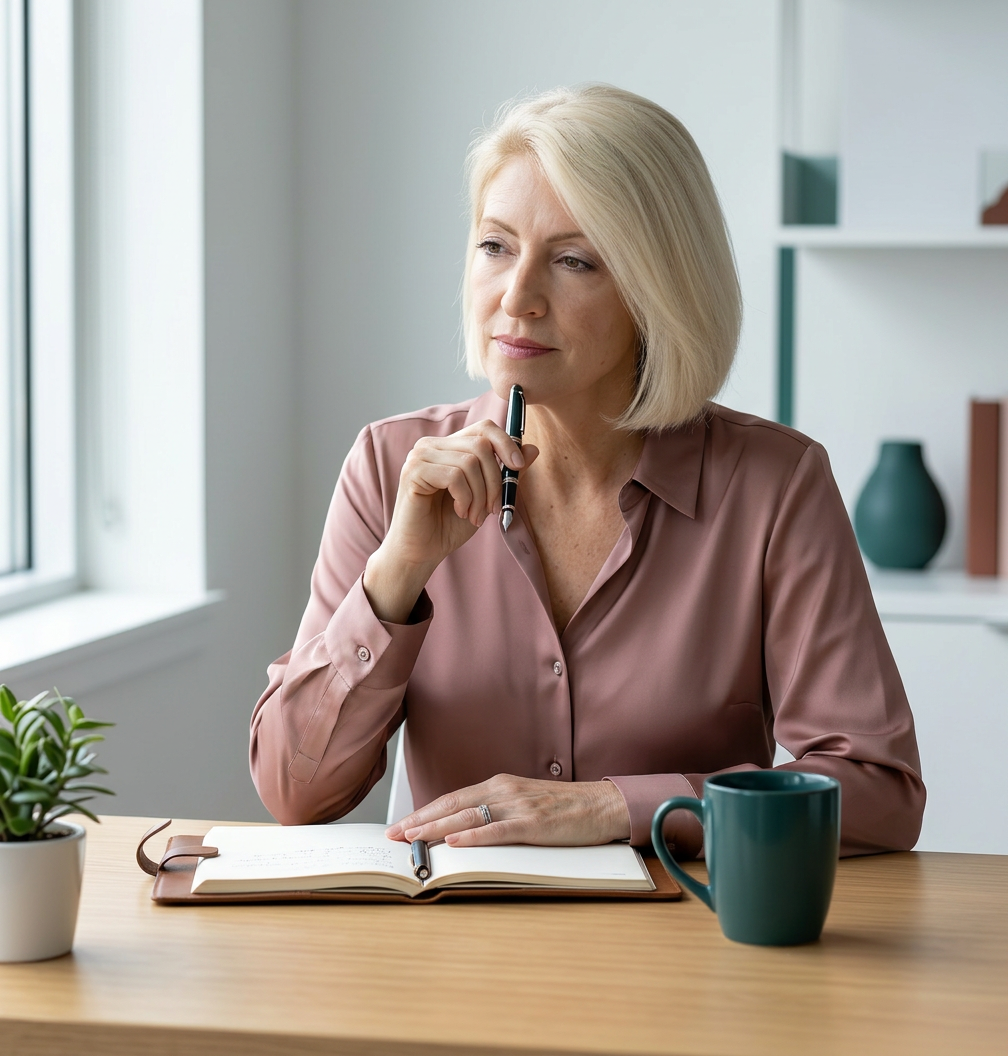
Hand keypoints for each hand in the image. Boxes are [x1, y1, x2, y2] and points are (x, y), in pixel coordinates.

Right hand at [363, 421, 538, 622]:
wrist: (421, 552)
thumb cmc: (449, 525)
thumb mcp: (486, 497)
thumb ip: (506, 474)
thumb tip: (533, 448)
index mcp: (449, 447)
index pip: (483, 428)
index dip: (506, 443)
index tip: (518, 467)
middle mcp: (432, 445)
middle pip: (481, 445)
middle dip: (495, 480)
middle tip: (492, 508)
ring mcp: (420, 456)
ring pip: (470, 462)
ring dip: (481, 495)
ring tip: (474, 515)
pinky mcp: (413, 471)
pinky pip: (455, 476)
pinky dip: (465, 498)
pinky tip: (460, 512)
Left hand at [384, 774, 631, 846]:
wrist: (602, 804)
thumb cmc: (564, 808)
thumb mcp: (524, 803)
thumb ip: (496, 812)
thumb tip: (464, 830)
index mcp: (499, 785)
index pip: (452, 798)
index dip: (423, 811)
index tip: (400, 826)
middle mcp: (504, 790)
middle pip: (452, 805)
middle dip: (419, 821)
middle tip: (392, 836)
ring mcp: (518, 806)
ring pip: (468, 817)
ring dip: (436, 829)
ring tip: (411, 839)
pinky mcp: (534, 823)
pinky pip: (498, 830)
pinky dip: (474, 837)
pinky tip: (455, 843)